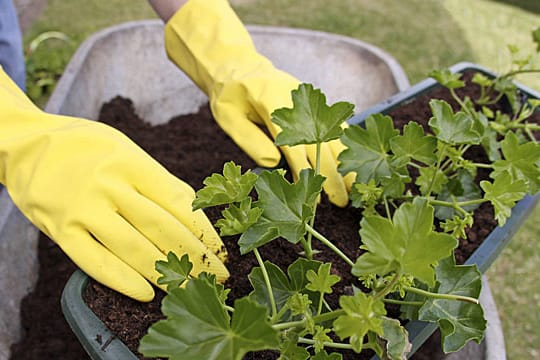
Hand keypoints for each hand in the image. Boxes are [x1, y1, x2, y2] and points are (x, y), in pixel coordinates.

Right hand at [0, 70, 227, 301]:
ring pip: (133, 249)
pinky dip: (122, 281)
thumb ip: (156, 179)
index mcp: (133, 163)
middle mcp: (111, 185)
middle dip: (195, 258)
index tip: (221, 252)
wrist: (26, 143)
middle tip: (217, 279)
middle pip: (162, 229)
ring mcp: (84, 208)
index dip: (204, 231)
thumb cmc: (87, 147)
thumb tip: (192, 210)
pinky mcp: (60, 229)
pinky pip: (95, 261)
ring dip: (165, 275)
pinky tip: (145, 294)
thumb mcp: (126, 149)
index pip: (179, 202)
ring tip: (188, 290)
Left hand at [164, 0, 352, 206]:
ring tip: (355, 187)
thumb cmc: (230, 95)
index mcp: (274, 103)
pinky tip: (353, 162)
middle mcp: (299, 100)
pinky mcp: (315, 103)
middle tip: (341, 202)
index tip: (313, 198)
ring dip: (346, 162)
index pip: (294, 145)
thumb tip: (274, 164)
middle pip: (321, 142)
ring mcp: (310, 100)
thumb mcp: (228, 117)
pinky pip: (335, 124)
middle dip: (333, 174)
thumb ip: (249, 139)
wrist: (239, 65)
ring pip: (334, 134)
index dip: (304, 173)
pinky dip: (345, 145)